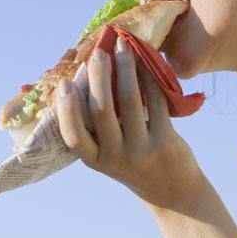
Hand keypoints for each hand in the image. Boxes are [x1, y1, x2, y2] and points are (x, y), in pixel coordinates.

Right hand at [55, 37, 202, 209]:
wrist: (171, 190)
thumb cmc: (132, 160)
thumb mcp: (108, 152)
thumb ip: (96, 124)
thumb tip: (88, 73)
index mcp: (94, 159)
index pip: (73, 135)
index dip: (66, 108)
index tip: (65, 82)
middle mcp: (115, 157)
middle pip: (101, 110)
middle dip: (99, 75)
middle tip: (99, 51)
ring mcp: (141, 150)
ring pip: (130, 100)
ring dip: (125, 68)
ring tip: (123, 47)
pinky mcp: (165, 141)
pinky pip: (156, 101)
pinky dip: (149, 77)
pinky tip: (146, 62)